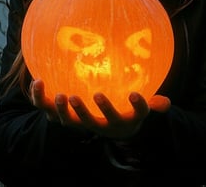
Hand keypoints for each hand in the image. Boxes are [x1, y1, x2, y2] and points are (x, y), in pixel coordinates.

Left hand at [30, 79, 169, 139]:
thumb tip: (167, 103)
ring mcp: (80, 121)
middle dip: (85, 112)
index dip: (136, 107)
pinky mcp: (63, 115)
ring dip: (63, 110)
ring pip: (68, 121)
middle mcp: (99, 125)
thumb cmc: (125, 111)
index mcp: (121, 121)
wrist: (106, 126)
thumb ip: (151, 105)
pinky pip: (49, 109)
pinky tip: (38, 80)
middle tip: (82, 96)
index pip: (131, 115)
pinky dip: (41, 98)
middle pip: (91, 123)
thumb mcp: (138, 110)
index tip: (136, 94)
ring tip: (61, 95)